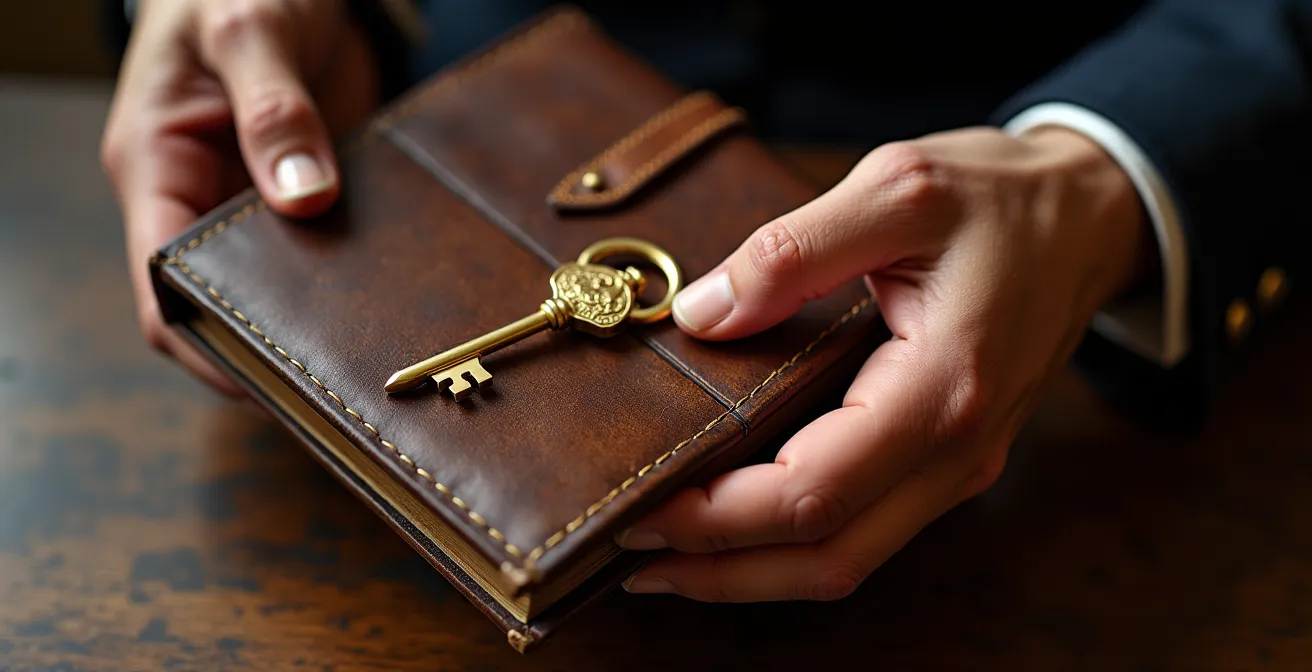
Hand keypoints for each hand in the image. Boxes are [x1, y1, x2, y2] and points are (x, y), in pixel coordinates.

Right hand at [101, 0, 379, 395]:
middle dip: (272, 340)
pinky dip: (348, 269)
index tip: (271, 377)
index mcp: (155, 164)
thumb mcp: (249, 30)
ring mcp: (252, 194)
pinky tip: (395, 291)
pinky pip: (320, 243)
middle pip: (221, 297)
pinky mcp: (304, 185)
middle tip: (345, 377)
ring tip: (379, 348)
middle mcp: (199, 192)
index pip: (162, 284)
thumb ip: (272, 110)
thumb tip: (303, 197)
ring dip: (318, 309)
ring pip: (275, 278)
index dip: (208, 341)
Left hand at [617, 126, 1151, 600]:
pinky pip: (865, 529)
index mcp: (942, 388)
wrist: (1092, 217)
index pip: (813, 492)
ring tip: (668, 557)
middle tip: (632, 557)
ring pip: (847, 558)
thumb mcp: (897, 188)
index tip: (642, 508)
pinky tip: (737, 524)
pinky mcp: (947, 461)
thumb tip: (702, 315)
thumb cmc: (1000, 197)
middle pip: (827, 556)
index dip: (717, 518)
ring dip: (753, 571)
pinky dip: (793, 542)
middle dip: (721, 570)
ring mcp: (958, 465)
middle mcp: (957, 450)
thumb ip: (794, 250)